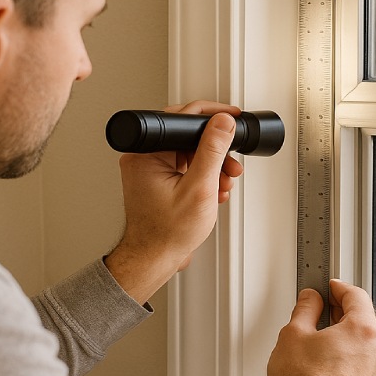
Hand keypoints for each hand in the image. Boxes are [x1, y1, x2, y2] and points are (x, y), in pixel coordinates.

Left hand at [105, 101, 244, 303]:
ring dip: (212, 166)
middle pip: (188, 136)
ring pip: (189, 152)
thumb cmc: (167, 232)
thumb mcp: (199, 188)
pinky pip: (184, 167)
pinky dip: (202, 176)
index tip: (231, 118)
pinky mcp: (157, 181)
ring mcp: (149, 169)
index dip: (213, 117)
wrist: (155, 259)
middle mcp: (143, 157)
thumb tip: (223, 122)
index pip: (182, 118)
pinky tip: (213, 191)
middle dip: (216, 151)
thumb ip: (212, 151)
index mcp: (146, 153)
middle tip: (231, 164)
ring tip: (223, 183)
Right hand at [266, 280, 375, 375]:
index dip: (338, 287)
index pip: (357, 295)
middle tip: (319, 307)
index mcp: (365, 330)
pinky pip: (360, 359)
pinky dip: (346, 352)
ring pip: (362, 340)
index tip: (327, 286)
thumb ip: (305, 308)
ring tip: (317, 335)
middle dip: (340, 310)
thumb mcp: (294, 333)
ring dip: (343, 332)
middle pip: (362, 317)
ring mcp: (375, 370)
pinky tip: (324, 356)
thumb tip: (310, 299)